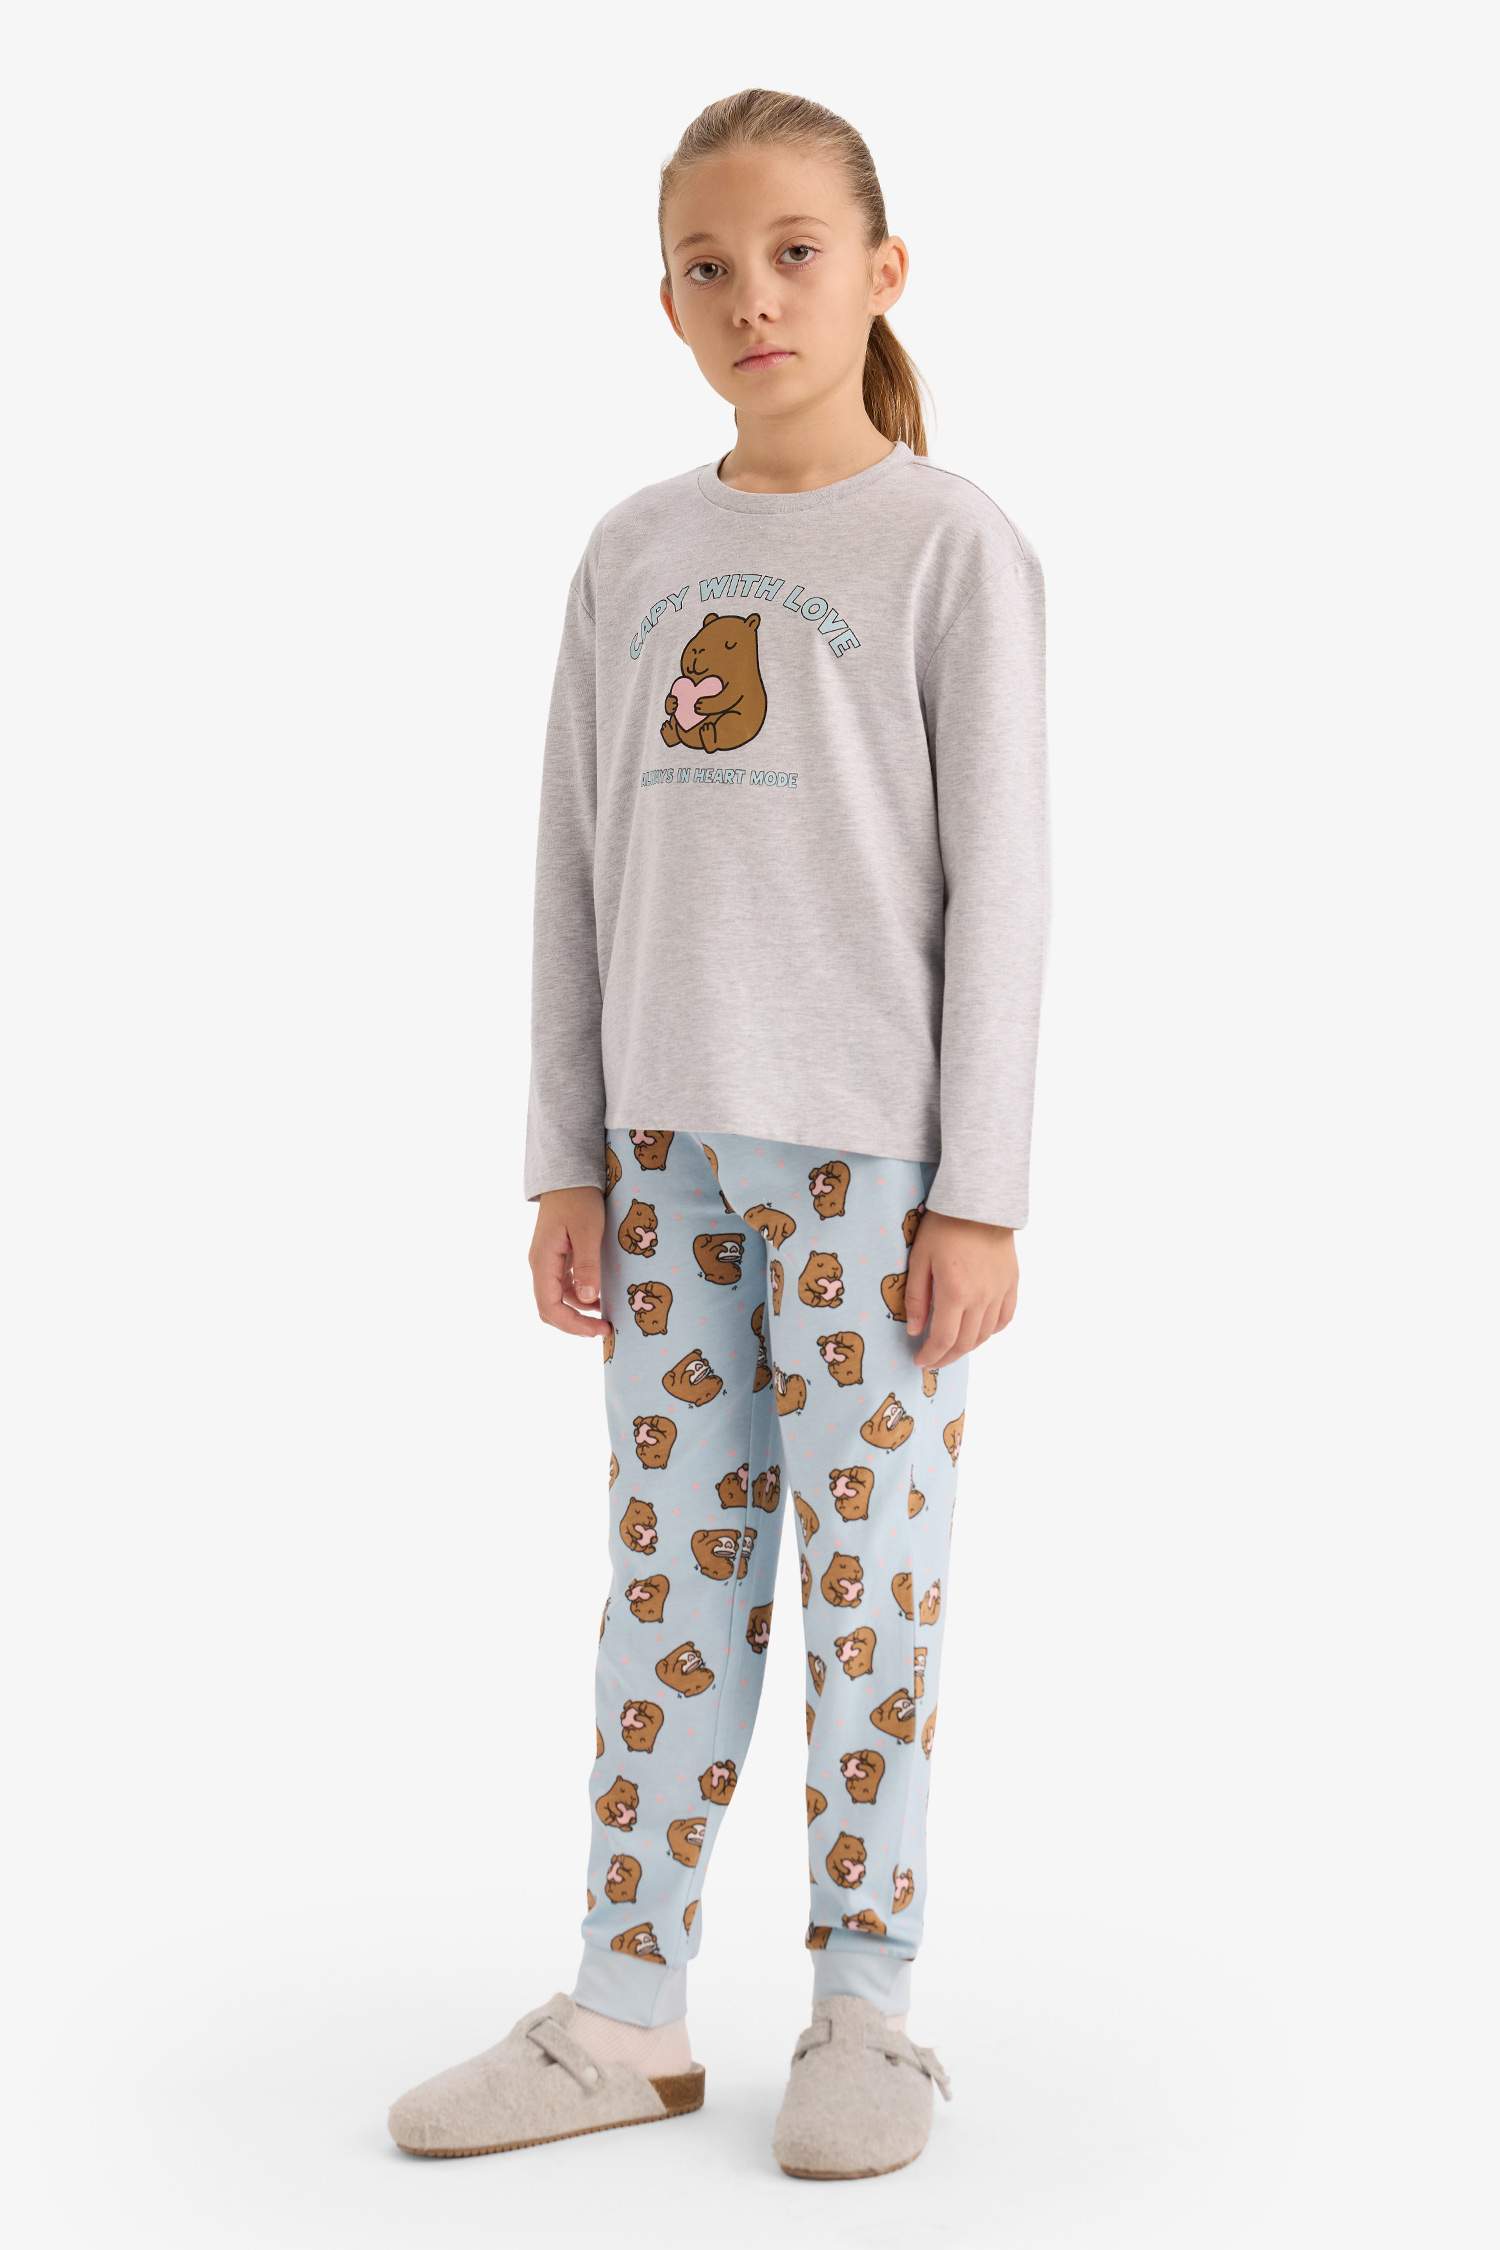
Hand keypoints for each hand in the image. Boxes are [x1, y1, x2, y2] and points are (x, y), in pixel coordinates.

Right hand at [530, 1186, 610, 1339]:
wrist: (570, 1175)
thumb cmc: (579, 1199)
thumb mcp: (587, 1231)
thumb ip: (587, 1265)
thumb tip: (587, 1300)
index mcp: (543, 1262)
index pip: (550, 1307)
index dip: (573, 1325)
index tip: (601, 1329)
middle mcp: (541, 1266)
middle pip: (550, 1309)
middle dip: (576, 1324)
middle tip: (605, 1329)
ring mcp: (548, 1262)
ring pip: (558, 1299)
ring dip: (579, 1312)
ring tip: (607, 1315)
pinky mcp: (558, 1258)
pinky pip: (565, 1287)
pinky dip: (581, 1297)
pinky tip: (600, 1296)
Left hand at [904, 1210, 1018, 1369]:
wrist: (980, 1203)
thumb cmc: (944, 1227)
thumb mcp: (920, 1259)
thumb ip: (916, 1298)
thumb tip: (915, 1331)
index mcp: (955, 1293)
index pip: (944, 1339)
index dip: (931, 1355)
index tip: (920, 1361)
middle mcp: (981, 1298)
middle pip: (966, 1343)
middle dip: (947, 1356)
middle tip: (933, 1358)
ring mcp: (999, 1292)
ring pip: (986, 1334)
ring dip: (968, 1347)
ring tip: (952, 1347)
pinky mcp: (1011, 1283)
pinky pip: (1005, 1317)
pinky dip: (991, 1331)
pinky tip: (979, 1330)